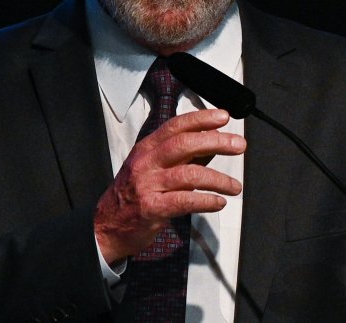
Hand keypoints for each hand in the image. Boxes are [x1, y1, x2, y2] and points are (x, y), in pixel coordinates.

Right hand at [94, 108, 245, 263]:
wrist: (106, 228)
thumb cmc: (132, 196)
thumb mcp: (153, 169)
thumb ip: (182, 157)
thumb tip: (212, 143)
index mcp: (147, 149)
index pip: (176, 126)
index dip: (201, 119)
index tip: (224, 117)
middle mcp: (146, 163)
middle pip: (184, 144)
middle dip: (216, 142)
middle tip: (239, 145)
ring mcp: (147, 186)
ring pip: (189, 174)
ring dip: (218, 179)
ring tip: (234, 186)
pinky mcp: (151, 209)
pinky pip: (184, 201)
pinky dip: (206, 200)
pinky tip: (219, 202)